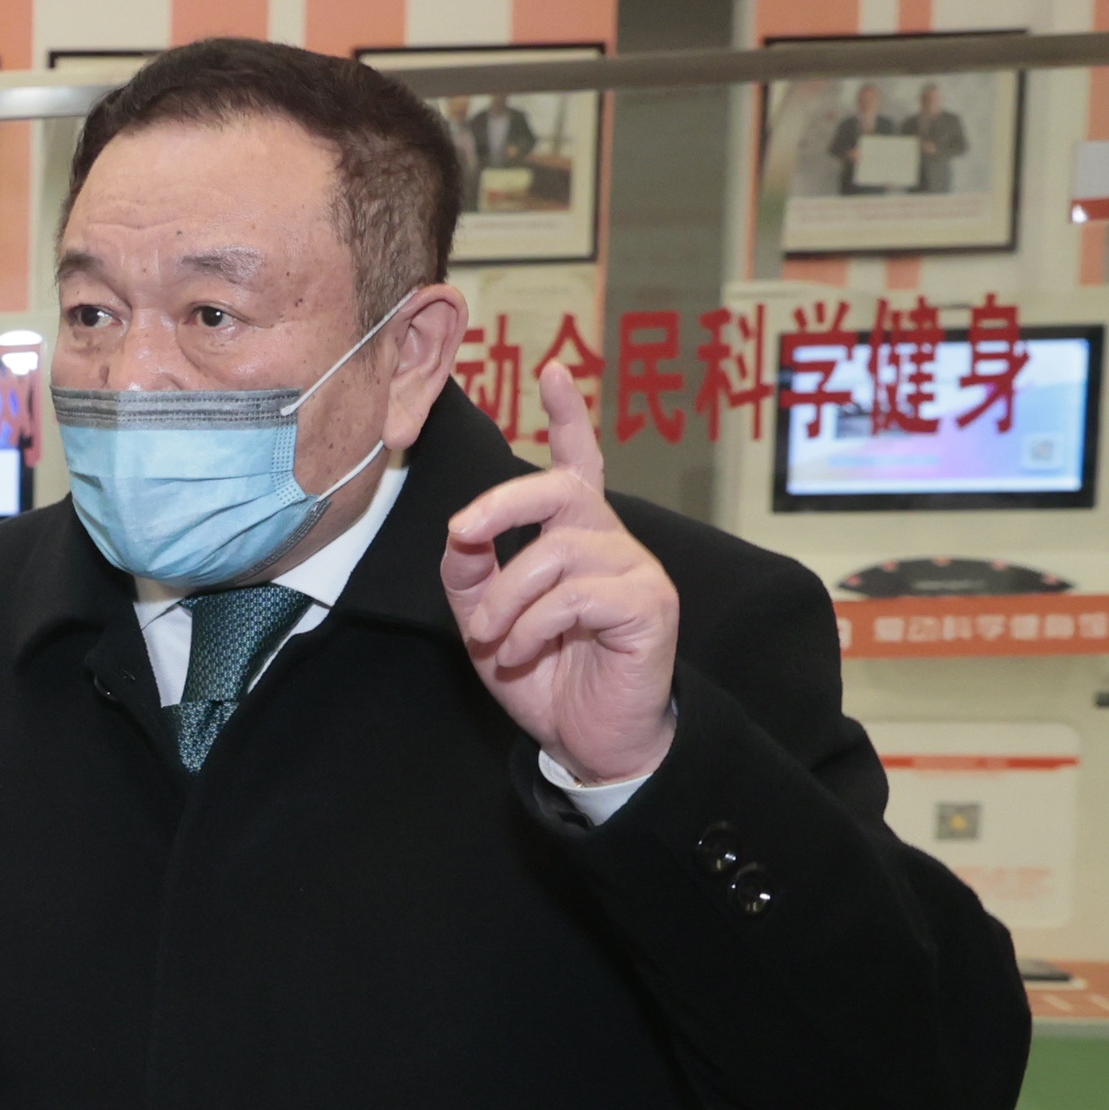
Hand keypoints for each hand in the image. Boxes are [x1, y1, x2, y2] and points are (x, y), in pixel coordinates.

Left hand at [439, 364, 679, 788]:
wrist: (588, 741)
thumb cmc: (544, 677)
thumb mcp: (487, 623)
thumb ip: (470, 576)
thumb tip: (460, 534)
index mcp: (578, 539)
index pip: (581, 464)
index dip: (569, 416)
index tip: (553, 368)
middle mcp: (612, 543)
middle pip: (564, 488)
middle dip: (502, 502)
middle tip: (462, 533)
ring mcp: (637, 571)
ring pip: (556, 552)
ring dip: (506, 598)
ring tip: (494, 639)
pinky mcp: (650, 605)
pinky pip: (577, 594)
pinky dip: (534, 625)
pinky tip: (525, 652)